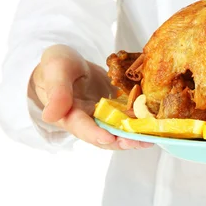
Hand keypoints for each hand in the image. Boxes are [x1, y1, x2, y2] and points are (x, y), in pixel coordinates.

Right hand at [30, 44, 152, 149]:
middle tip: (138, 141)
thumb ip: (56, 91)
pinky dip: (141, 123)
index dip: (95, 134)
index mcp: (69, 114)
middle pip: (104, 137)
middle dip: (122, 141)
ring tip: (150, 138)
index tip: (108, 137)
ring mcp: (104, 117)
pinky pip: (129, 119)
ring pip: (119, 132)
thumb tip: (50, 115)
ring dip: (134, 137)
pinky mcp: (116, 110)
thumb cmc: (57, 66)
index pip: (82, 128)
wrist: (68, 64)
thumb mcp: (55, 70)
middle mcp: (88, 121)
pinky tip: (155, 124)